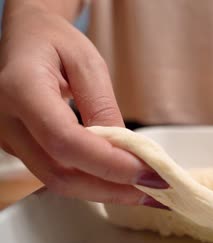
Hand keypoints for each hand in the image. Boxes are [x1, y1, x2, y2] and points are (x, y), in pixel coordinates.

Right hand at [0, 3, 167, 206]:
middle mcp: (7, 121)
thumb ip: (102, 105)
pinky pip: (56, 173)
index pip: (65, 140)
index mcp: (22, 89)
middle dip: (111, 187)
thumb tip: (123, 149)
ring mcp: (10, 139)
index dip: (109, 163)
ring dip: (104, 190)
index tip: (147, 171)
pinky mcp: (20, 148)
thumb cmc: (53, 41)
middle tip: (154, 186)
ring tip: (143, 188)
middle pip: (59, 174)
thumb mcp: (86, 62)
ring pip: (57, 182)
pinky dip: (91, 181)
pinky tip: (118, 179)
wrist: (25, 39)